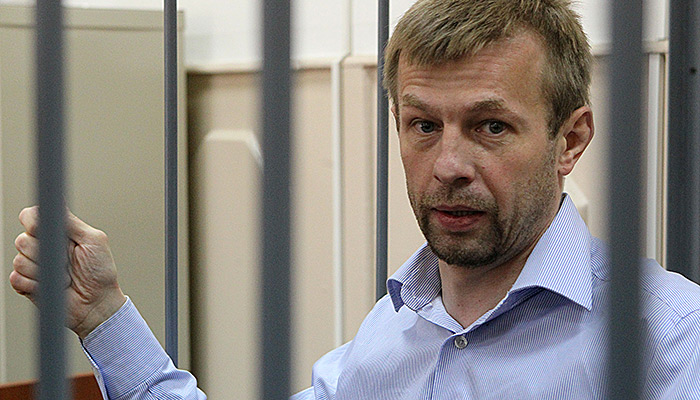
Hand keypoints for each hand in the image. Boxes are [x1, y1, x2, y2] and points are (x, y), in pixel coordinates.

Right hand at [9, 206, 126, 337]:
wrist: (97, 303)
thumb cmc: (100, 273)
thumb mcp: (93, 240)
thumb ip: (71, 222)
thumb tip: (57, 202)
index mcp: (58, 233)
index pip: (30, 217)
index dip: (32, 222)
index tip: (42, 231)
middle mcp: (42, 246)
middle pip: (22, 239)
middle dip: (44, 251)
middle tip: (67, 261)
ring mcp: (33, 265)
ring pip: (19, 260)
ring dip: (44, 270)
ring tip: (64, 276)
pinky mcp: (27, 284)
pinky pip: (17, 278)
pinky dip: (35, 284)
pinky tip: (52, 286)